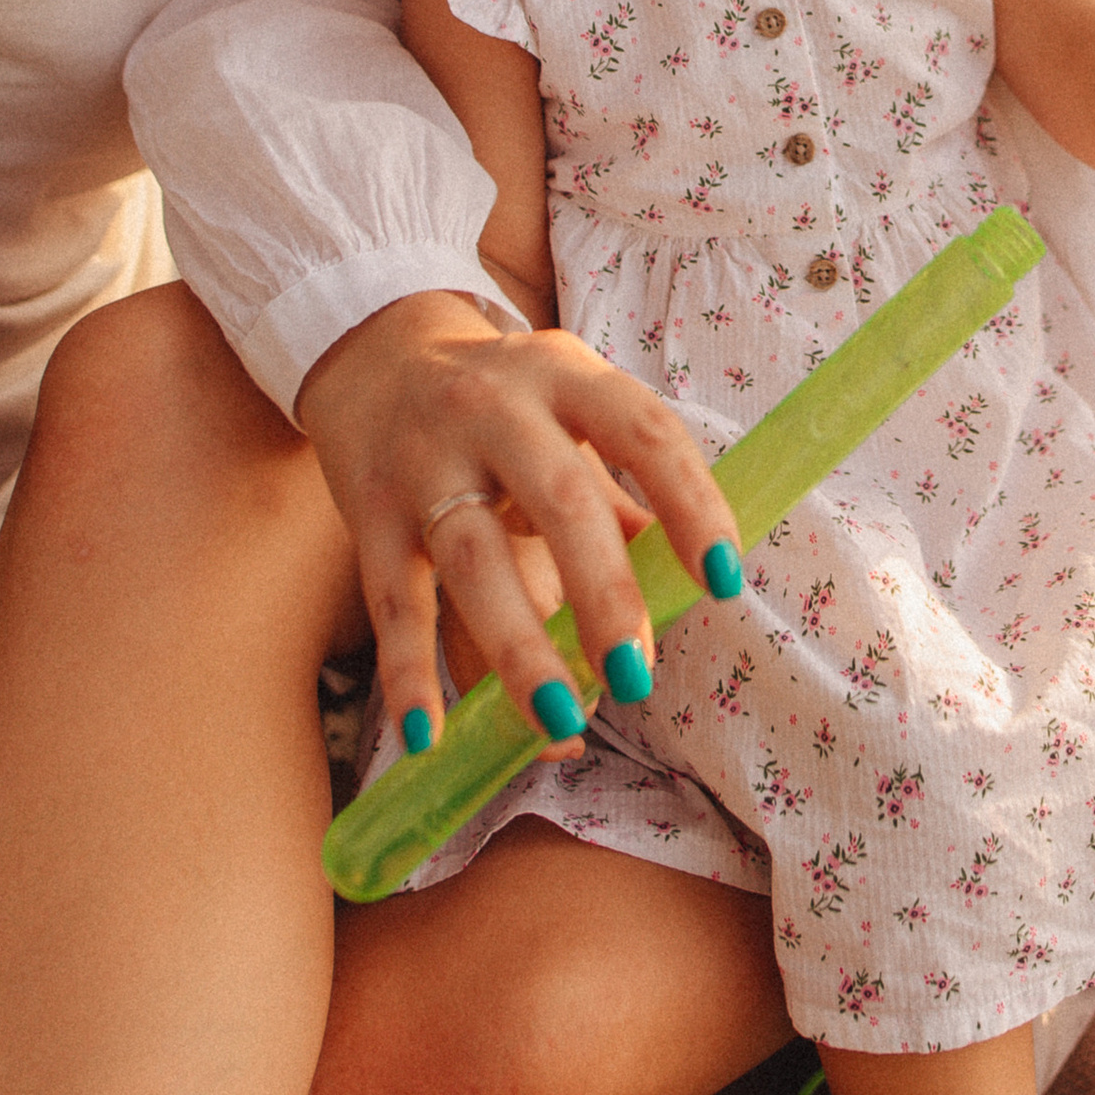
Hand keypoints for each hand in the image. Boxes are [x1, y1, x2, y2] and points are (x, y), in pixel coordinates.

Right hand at [295, 294, 741, 768]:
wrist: (376, 357)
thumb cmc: (506, 404)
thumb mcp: (572, 411)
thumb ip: (626, 490)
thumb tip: (690, 586)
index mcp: (566, 376)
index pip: (644, 433)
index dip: (690, 503)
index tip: (725, 580)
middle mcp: (494, 408)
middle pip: (560, 501)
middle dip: (604, 594)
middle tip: (637, 678)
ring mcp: (424, 459)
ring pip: (474, 562)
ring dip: (520, 649)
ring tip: (562, 721)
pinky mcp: (369, 510)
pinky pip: (394, 602)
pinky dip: (408, 674)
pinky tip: (429, 737)